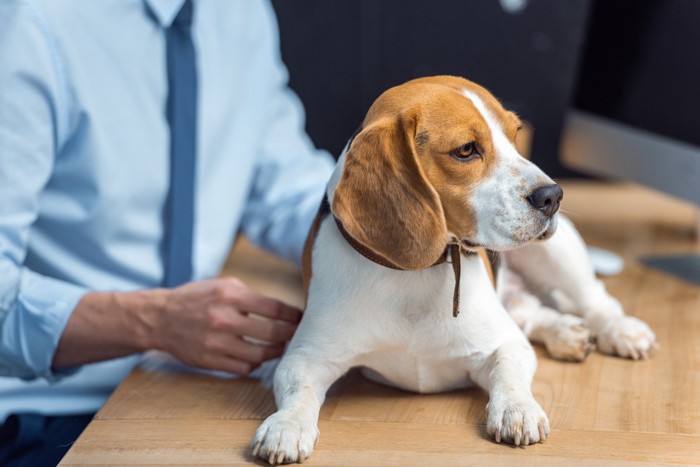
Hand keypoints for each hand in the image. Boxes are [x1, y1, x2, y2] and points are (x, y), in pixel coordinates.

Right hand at [149, 277, 301, 374]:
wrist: (160, 318)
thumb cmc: (197, 298)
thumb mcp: (224, 286)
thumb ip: (251, 296)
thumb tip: (284, 310)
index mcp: (229, 296)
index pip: (274, 308)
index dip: (293, 315)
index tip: (300, 317)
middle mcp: (223, 320)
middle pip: (272, 333)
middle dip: (290, 334)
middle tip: (296, 334)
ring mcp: (216, 343)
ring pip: (261, 354)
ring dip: (276, 351)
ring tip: (280, 346)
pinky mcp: (210, 361)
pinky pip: (244, 367)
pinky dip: (255, 362)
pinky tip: (258, 354)